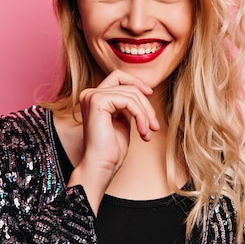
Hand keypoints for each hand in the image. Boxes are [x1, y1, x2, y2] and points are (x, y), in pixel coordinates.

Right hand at [67, 70, 159, 212]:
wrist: (101, 166)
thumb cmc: (111, 151)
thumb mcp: (122, 122)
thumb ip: (127, 106)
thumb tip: (141, 93)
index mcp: (94, 98)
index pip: (118, 77)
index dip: (135, 82)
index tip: (150, 94)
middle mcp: (89, 94)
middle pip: (127, 85)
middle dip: (145, 104)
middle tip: (154, 125)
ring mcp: (92, 96)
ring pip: (131, 94)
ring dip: (145, 114)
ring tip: (148, 132)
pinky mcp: (97, 102)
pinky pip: (129, 101)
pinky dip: (140, 116)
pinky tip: (143, 132)